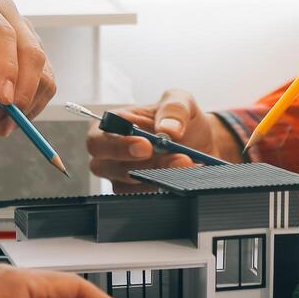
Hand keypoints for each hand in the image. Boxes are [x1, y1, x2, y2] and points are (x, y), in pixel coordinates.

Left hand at [0, 0, 55, 136]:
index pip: (1, 34)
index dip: (6, 67)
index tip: (4, 101)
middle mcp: (3, 13)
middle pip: (31, 53)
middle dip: (21, 95)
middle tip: (1, 127)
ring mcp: (21, 33)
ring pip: (42, 74)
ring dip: (24, 109)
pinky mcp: (30, 56)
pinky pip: (43, 86)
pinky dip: (27, 111)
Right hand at [84, 89, 239, 184]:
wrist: (202, 142)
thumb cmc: (180, 120)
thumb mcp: (181, 101)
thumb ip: (173, 109)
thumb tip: (167, 130)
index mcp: (113, 124)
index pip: (97, 138)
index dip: (117, 145)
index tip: (146, 146)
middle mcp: (111, 151)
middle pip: (103, 166)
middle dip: (140, 165)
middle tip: (174, 159)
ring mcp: (121, 174)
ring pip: (125, 183)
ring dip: (157, 176)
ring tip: (185, 164)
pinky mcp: (136, 190)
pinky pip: (139, 196)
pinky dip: (161, 187)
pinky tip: (180, 177)